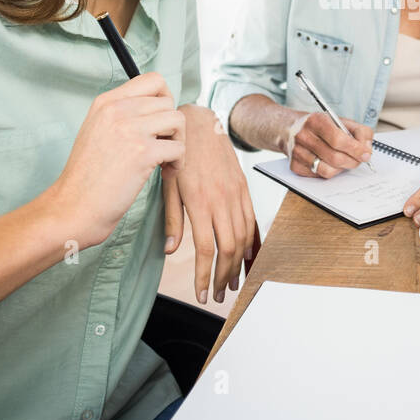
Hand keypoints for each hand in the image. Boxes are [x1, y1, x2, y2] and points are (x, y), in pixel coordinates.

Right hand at [49, 73, 184, 248]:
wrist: (73, 207)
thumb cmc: (87, 176)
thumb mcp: (97, 131)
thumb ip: (122, 115)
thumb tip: (158, 107)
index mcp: (106, 102)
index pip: (152, 80)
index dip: (165, 99)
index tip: (160, 121)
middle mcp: (117, 110)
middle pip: (168, 101)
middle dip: (172, 126)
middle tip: (162, 147)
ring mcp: (129, 129)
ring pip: (178, 120)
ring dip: (178, 142)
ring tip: (164, 160)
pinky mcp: (142, 153)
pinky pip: (179, 147)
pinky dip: (178, 163)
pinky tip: (164, 173)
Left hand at [163, 105, 257, 304]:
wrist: (199, 123)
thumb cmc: (178, 154)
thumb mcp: (167, 185)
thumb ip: (171, 218)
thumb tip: (170, 249)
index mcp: (199, 201)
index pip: (206, 248)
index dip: (204, 275)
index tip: (201, 294)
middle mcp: (221, 199)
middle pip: (228, 248)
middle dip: (223, 277)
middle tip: (217, 295)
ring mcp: (235, 193)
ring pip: (243, 237)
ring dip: (238, 264)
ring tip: (231, 283)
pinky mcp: (243, 188)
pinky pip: (251, 220)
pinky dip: (251, 242)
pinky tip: (247, 257)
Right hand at [286, 111, 373, 178]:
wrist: (290, 129)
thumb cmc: (320, 126)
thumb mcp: (340, 121)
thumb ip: (360, 132)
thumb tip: (367, 149)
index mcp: (316, 121)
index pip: (338, 139)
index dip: (355, 149)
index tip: (365, 154)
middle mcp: (304, 136)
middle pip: (335, 157)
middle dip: (352, 161)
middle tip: (359, 159)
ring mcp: (297, 152)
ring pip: (328, 170)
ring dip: (342, 168)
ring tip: (345, 161)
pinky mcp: (295, 166)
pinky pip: (319, 176)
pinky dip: (330, 171)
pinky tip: (330, 162)